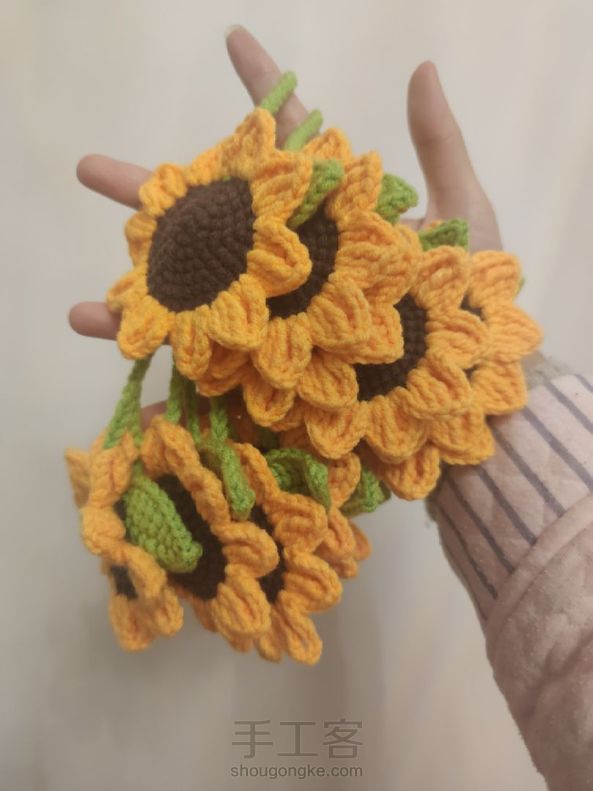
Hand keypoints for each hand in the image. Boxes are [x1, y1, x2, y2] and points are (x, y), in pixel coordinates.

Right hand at [68, 24, 501, 344]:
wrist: (469, 392)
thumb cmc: (469, 308)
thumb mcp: (467, 218)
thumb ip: (437, 149)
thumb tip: (418, 68)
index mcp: (332, 218)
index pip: (289, 147)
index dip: (262, 92)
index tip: (233, 40)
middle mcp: (292, 265)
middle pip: (213, 225)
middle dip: (152, 198)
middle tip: (91, 173)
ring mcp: (277, 320)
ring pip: (196, 303)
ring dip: (137, 301)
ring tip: (82, 307)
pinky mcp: (273, 372)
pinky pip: (214, 378)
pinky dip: (168, 382)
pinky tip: (126, 378)